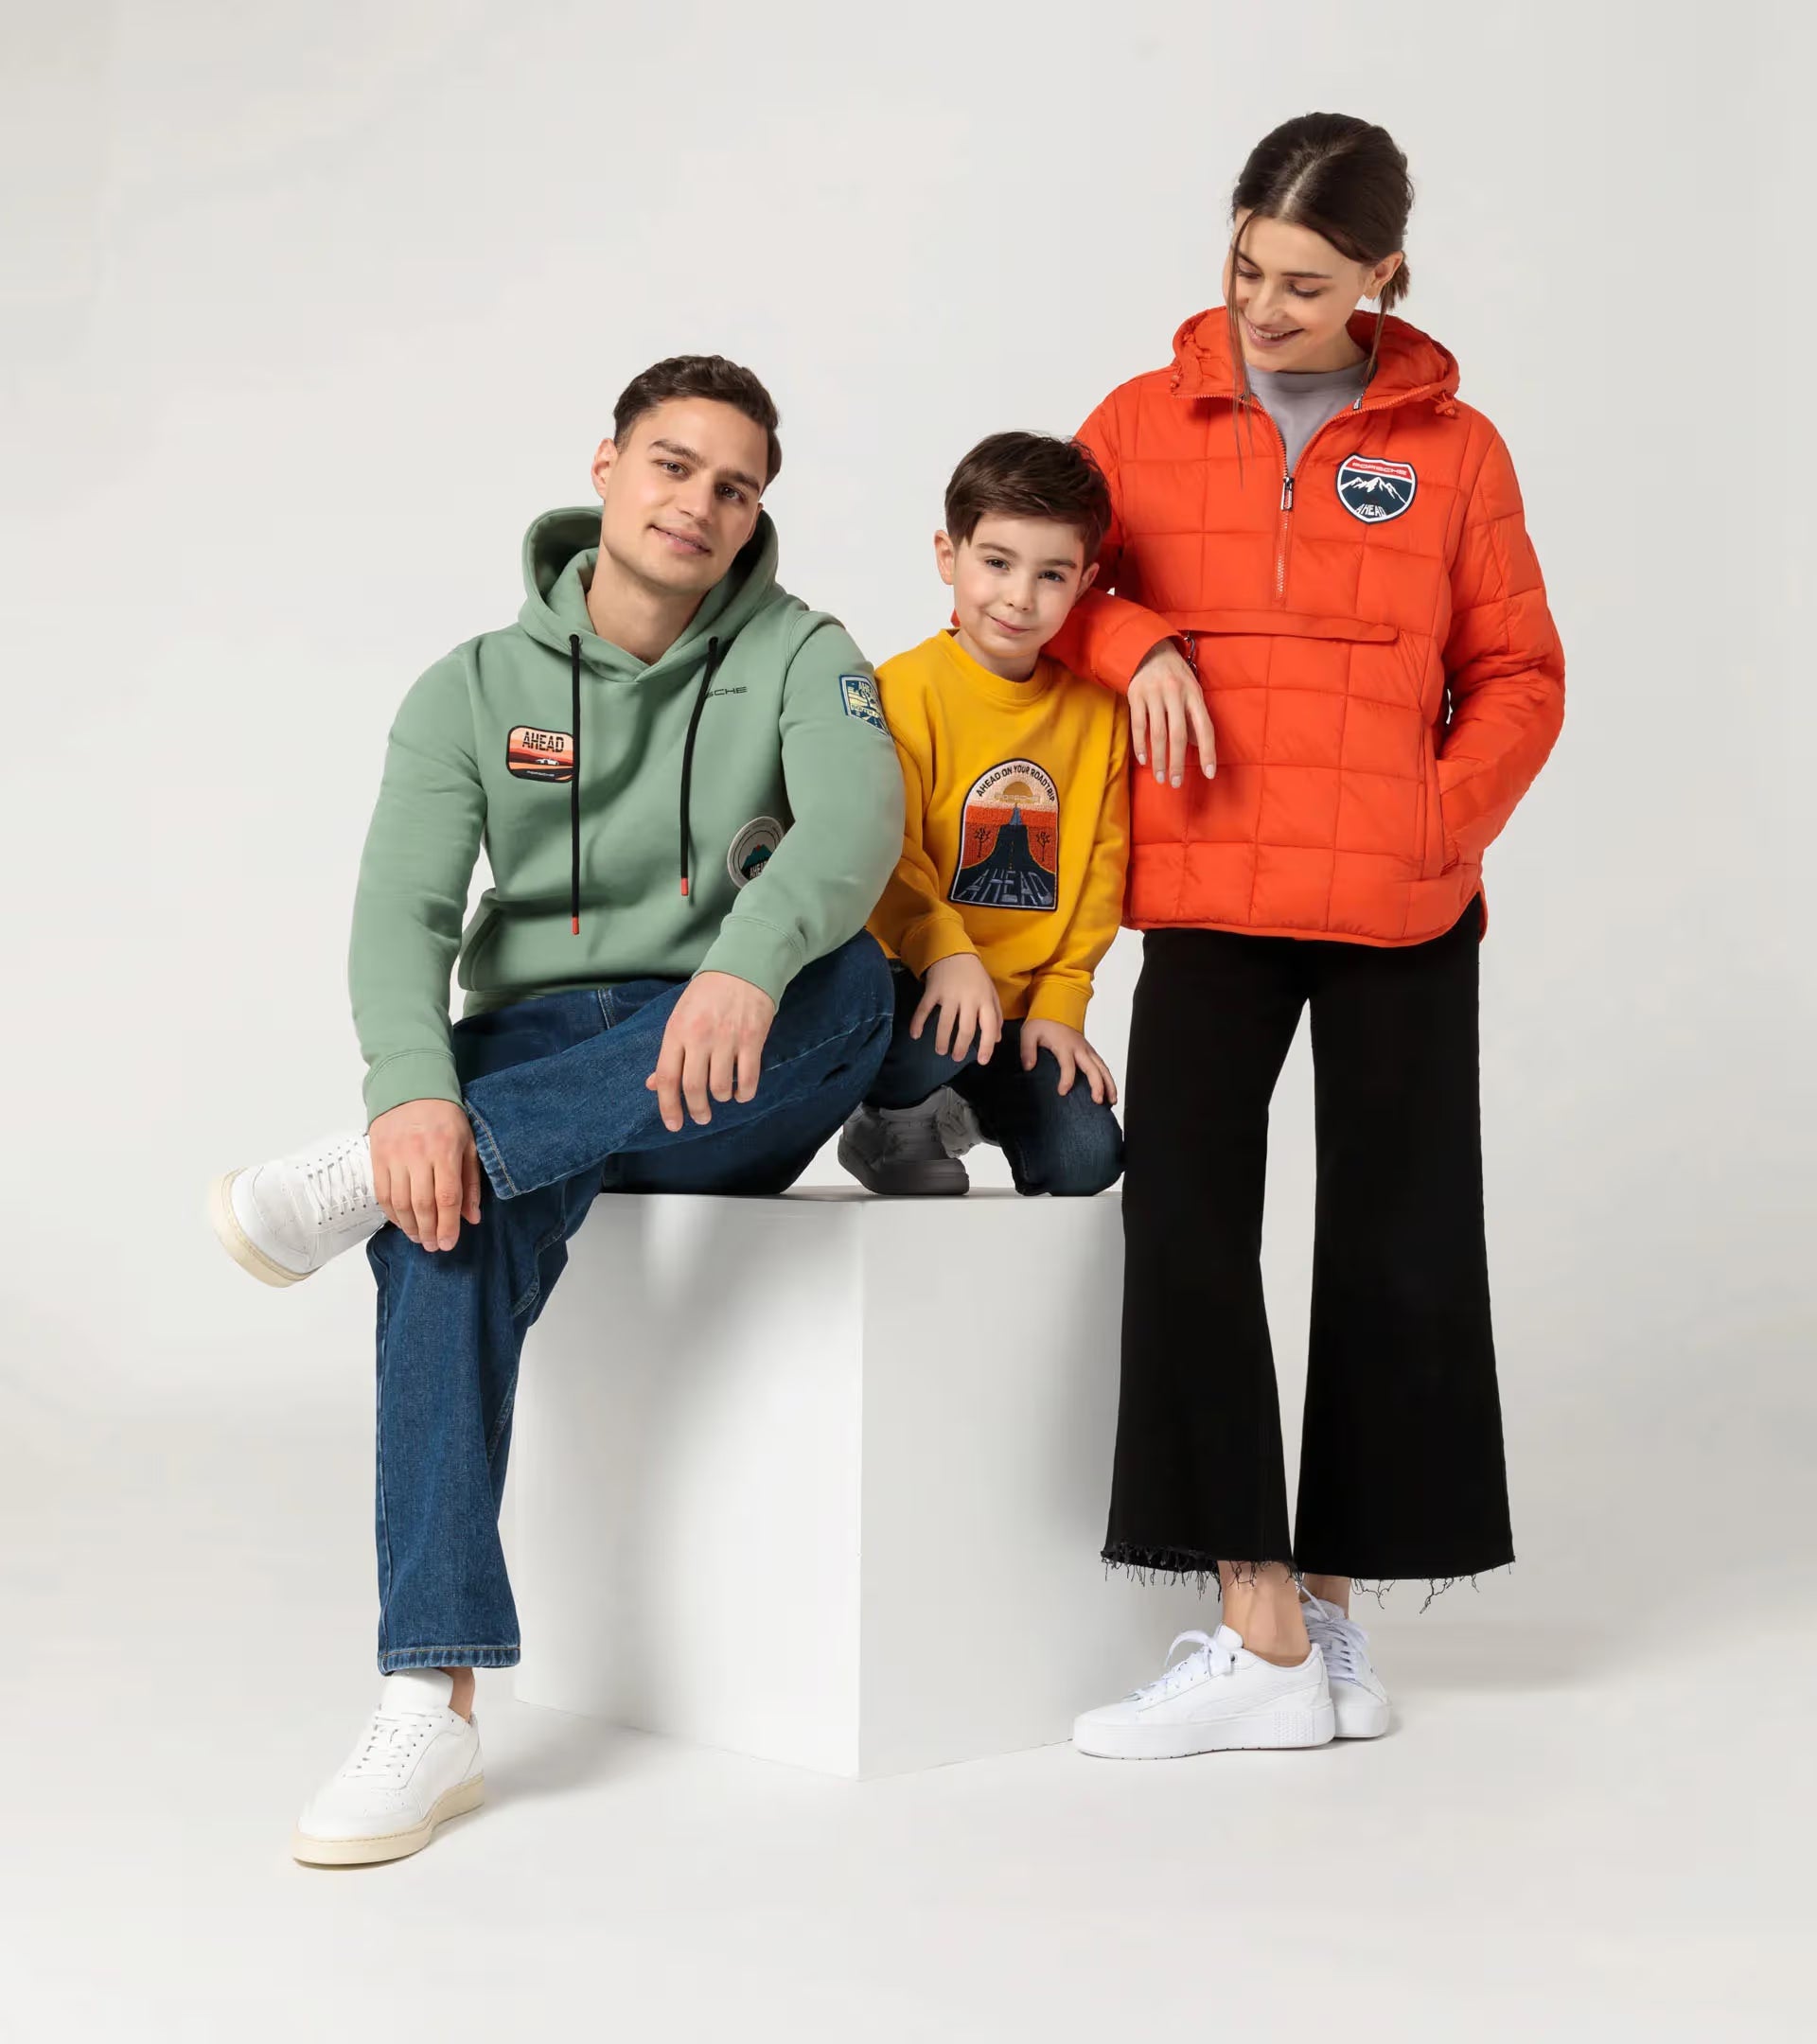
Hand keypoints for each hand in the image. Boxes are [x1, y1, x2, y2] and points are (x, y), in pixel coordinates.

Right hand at [369, 1098, 480, 1252]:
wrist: (410, 1087)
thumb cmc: (446, 1117)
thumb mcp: (468, 1143)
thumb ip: (471, 1181)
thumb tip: (472, 1217)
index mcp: (445, 1149)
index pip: (446, 1196)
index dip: (448, 1224)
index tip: (449, 1243)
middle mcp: (418, 1154)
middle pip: (421, 1204)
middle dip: (429, 1231)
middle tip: (434, 1246)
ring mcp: (394, 1156)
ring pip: (399, 1203)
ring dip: (409, 1227)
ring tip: (420, 1238)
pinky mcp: (377, 1157)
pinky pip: (382, 1193)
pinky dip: (392, 1214)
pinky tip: (402, 1222)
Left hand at [646, 970, 776, 1132]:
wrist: (742, 968)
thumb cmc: (706, 995)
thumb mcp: (679, 1018)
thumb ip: (669, 1053)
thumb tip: (653, 1084)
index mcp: (677, 1032)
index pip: (667, 1077)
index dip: (668, 1106)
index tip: (674, 1124)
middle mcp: (700, 1037)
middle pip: (693, 1087)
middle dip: (697, 1110)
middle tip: (701, 1117)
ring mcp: (727, 1038)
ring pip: (721, 1086)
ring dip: (721, 1098)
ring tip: (722, 1096)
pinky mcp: (752, 1039)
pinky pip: (748, 1078)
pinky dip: (745, 1093)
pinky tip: (742, 1094)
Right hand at [911, 952, 1002, 1064]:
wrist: (954, 952)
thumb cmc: (975, 976)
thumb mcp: (990, 992)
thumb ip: (996, 1015)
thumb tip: (997, 1039)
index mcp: (985, 999)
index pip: (989, 1026)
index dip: (987, 1046)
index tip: (982, 1061)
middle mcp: (968, 998)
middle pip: (965, 1029)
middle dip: (961, 1047)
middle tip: (956, 1058)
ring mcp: (949, 994)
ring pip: (945, 1023)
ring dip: (942, 1040)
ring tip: (941, 1051)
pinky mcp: (932, 990)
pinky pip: (924, 1009)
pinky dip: (918, 1023)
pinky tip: (915, 1035)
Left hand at [1019, 1019, 1118, 1105]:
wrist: (1055, 1009)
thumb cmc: (1042, 1023)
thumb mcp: (1029, 1033)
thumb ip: (1027, 1050)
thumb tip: (1028, 1067)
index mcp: (1065, 1045)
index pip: (1068, 1065)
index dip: (1067, 1080)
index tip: (1063, 1092)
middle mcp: (1080, 1048)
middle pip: (1093, 1068)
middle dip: (1097, 1085)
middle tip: (1097, 1101)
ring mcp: (1087, 1050)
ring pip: (1103, 1068)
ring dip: (1109, 1084)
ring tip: (1112, 1101)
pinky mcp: (1090, 1052)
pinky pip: (1102, 1066)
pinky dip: (1108, 1079)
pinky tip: (1109, 1092)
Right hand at [1130, 640, 1216, 788]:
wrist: (1149, 649)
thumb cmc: (1175, 675)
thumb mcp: (1191, 691)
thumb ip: (1194, 717)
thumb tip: (1196, 745)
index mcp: (1194, 694)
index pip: (1205, 727)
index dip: (1208, 752)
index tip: (1209, 774)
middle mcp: (1175, 693)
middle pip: (1178, 734)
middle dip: (1178, 762)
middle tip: (1176, 782)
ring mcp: (1154, 694)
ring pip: (1157, 733)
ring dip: (1159, 758)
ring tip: (1160, 776)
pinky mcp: (1136, 695)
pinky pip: (1138, 725)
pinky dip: (1140, 745)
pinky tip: (1144, 760)